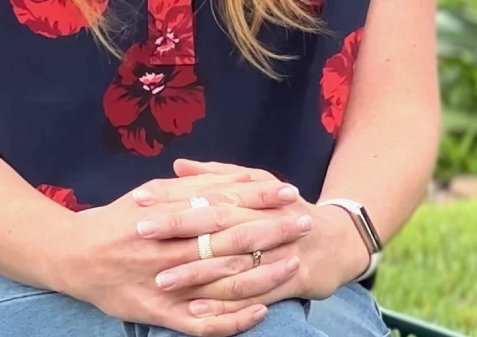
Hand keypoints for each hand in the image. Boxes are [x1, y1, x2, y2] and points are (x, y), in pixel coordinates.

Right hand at [51, 177, 310, 334]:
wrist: (71, 257)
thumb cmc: (114, 221)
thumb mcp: (148, 194)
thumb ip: (187, 187)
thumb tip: (227, 179)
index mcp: (167, 214)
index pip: (222, 202)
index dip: (257, 196)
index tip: (288, 190)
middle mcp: (169, 247)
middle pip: (229, 238)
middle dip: (271, 230)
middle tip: (305, 223)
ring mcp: (166, 282)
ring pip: (222, 279)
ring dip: (262, 272)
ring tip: (294, 264)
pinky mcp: (160, 312)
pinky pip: (202, 321)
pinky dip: (232, 319)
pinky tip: (259, 313)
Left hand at [135, 161, 368, 319]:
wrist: (336, 242)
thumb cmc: (286, 211)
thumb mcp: (258, 184)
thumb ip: (216, 175)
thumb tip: (178, 166)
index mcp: (254, 196)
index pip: (207, 193)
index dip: (173, 195)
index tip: (139, 198)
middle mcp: (264, 221)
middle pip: (218, 224)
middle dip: (179, 228)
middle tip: (141, 231)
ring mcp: (278, 253)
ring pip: (232, 264)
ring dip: (196, 273)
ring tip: (160, 280)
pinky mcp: (288, 282)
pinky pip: (253, 295)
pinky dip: (225, 305)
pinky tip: (196, 310)